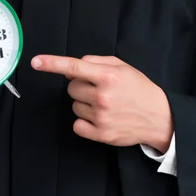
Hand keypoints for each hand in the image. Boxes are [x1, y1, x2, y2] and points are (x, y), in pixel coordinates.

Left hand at [31, 54, 172, 152]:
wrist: (159, 116)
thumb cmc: (139, 89)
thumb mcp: (122, 66)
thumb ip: (96, 61)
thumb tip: (73, 66)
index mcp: (107, 76)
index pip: (74, 67)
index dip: (52, 63)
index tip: (36, 62)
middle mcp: (102, 96)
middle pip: (71, 87)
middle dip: (80, 86)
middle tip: (98, 88)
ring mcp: (101, 116)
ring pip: (74, 105)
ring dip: (84, 103)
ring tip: (104, 104)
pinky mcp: (101, 134)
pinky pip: (77, 124)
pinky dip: (84, 121)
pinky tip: (99, 117)